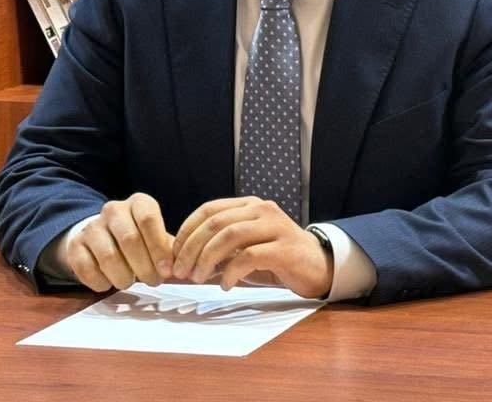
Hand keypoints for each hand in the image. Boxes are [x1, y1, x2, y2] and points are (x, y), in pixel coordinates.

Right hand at [65, 192, 174, 291]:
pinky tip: (108, 284)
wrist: (102, 237)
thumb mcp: (157, 238)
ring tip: (130, 283)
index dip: (158, 248)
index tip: (166, 271)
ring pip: (108, 256)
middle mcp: (114, 209)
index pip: (148, 219)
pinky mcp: (75, 244)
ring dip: (123, 277)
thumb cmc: (139, 240)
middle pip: (129, 239)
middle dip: (144, 267)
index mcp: (138, 203)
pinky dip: (100, 281)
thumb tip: (182, 268)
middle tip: (152, 281)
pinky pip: (86, 267)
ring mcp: (92, 226)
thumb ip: (171, 251)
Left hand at [170, 197, 333, 298]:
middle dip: (192, 247)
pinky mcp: (285, 249)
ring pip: (231, 235)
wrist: (318, 267)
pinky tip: (225, 285)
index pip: (209, 209)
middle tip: (180, 271)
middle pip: (216, 222)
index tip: (173, 255)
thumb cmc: (275, 259)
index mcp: (249, 205)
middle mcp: (262, 210)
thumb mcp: (244, 250)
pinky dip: (231, 272)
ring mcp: (275, 227)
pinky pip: (250, 256)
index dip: (187, 231)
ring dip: (207, 258)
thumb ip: (218, 251)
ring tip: (198, 278)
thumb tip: (181, 263)